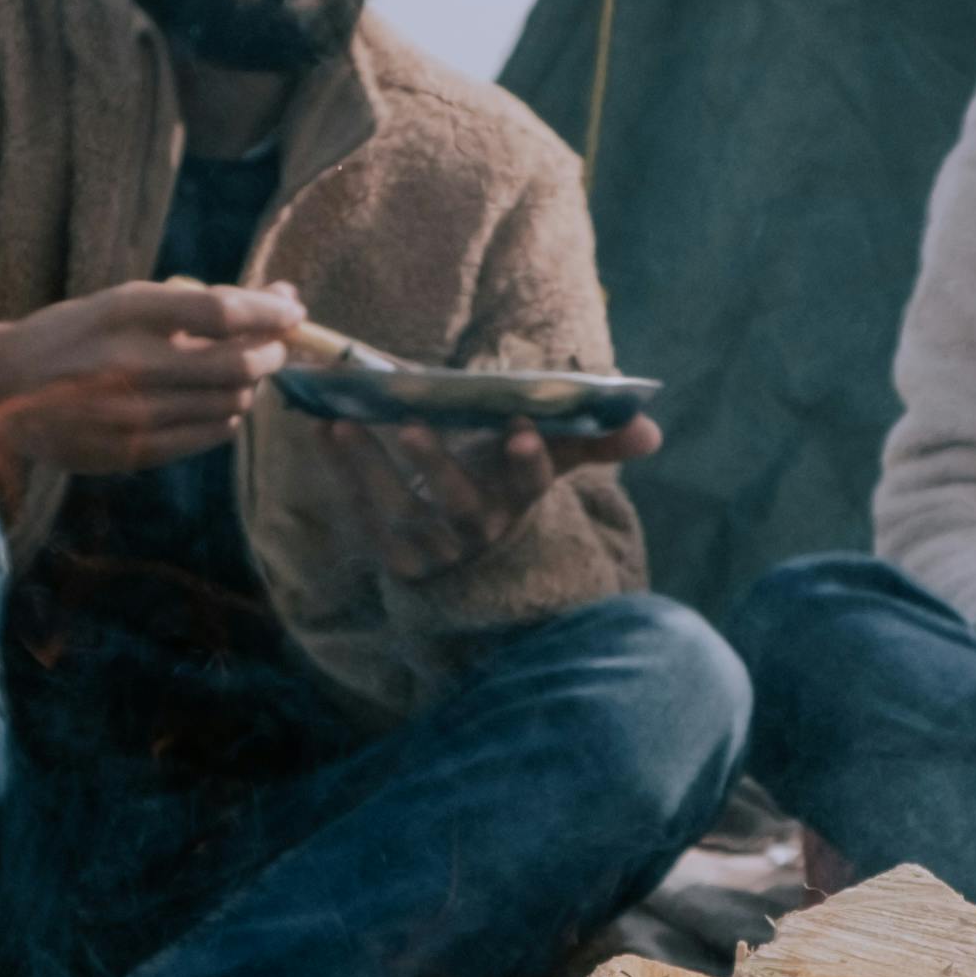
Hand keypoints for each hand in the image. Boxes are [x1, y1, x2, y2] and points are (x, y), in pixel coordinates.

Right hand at [0, 272, 307, 484]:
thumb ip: (196, 302)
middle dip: (271, 352)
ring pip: (229, 401)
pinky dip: (226, 417)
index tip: (292, 309)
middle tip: (275, 346)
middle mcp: (129, 363)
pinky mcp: (131, 452)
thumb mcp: (123, 302)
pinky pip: (208, 436)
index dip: (269, 311)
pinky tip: (218, 403)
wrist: (3, 389)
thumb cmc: (75, 335)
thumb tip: (282, 297)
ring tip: (239, 372)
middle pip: (236, 363)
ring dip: (247, 385)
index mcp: (125, 311)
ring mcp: (130, 414)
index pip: (221, 311)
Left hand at [314, 405, 658, 577]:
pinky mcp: (392, 554)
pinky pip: (363, 512)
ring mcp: (433, 546)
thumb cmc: (503, 481)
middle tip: (411, 423)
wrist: (464, 548)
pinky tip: (323, 431)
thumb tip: (652, 431)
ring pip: (400, 507)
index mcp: (518, 499)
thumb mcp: (547, 460)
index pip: (532, 483)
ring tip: (343, 423)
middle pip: (460, 500)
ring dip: (369, 465)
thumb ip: (592, 441)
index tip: (520, 429)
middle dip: (437, 461)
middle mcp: (478, 528)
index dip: (529, 459)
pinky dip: (341, 472)